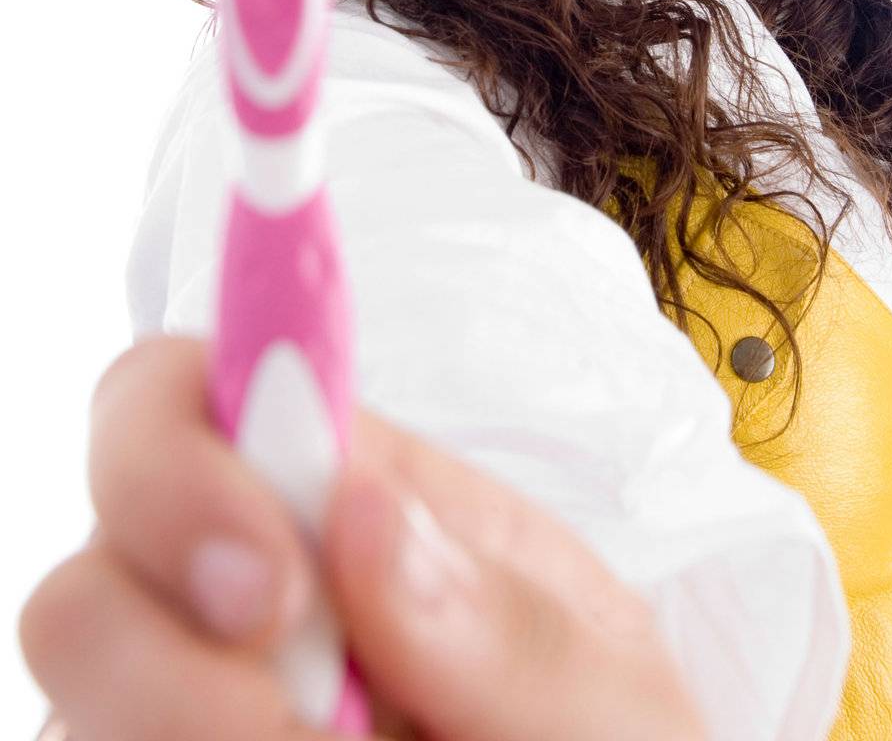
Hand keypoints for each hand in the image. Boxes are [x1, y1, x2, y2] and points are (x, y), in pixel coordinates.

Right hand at [19, 335, 708, 739]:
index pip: (181, 397)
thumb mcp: (599, 688)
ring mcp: (180, 704)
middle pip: (87, 585)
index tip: (275, 586)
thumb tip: (359, 512)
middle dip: (168, 665)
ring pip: (81, 710)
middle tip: (315, 740)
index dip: (173, 459)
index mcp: (340, 495)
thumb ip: (502, 622)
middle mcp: (229, 595)